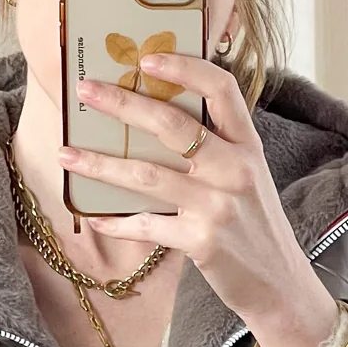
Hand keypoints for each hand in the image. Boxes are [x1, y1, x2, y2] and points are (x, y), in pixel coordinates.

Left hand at [57, 54, 346, 346]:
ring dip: (100, 164)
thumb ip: (218, 149)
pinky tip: (93, 218)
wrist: (281, 287)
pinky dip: (117, 223)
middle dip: (122, 103)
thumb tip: (159, 123)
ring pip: (147, 174)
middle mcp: (234, 169)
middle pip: (172, 124)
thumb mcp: (249, 178)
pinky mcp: (202, 241)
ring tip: (66, 154)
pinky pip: (148, 225)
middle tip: (86, 90)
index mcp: (248, 145)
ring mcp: (217, 205)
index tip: (146, 59)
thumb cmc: (256, 229)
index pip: (221, 88)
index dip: (184, 68)